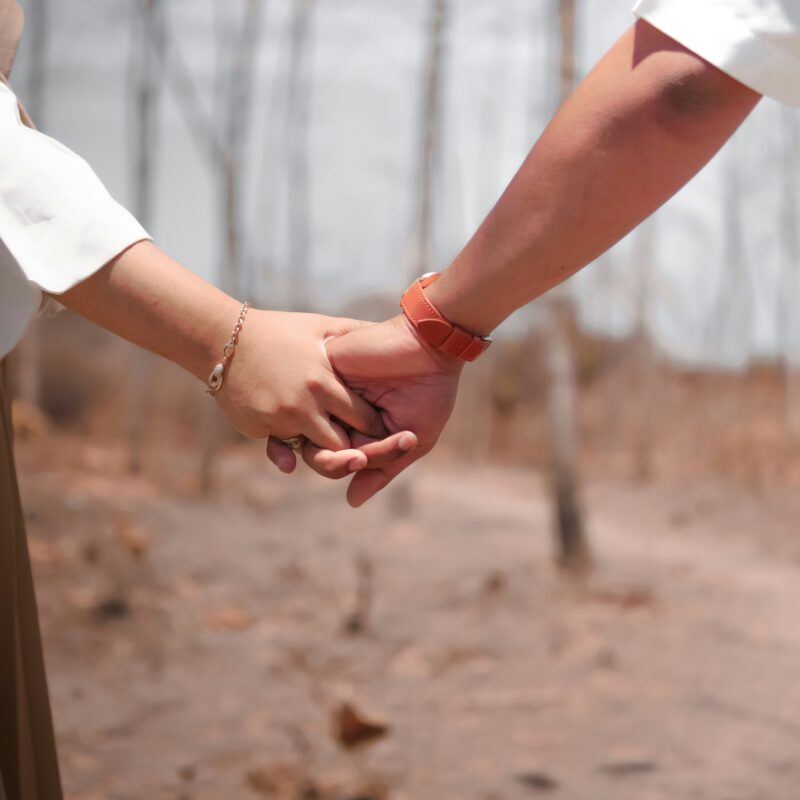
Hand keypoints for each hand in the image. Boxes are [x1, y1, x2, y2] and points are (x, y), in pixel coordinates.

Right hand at [216, 310, 388, 461]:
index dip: (375, 426)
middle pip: (341, 445)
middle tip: (364, 449)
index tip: (384, 429)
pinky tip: (294, 445)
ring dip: (323, 450)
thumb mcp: (321, 327)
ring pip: (314, 452)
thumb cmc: (280, 331)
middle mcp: (303, 406)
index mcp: (324, 382)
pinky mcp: (258, 429)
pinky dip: (289, 449)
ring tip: (333, 445)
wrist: (224, 339)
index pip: (364, 418)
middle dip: (354, 449)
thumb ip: (356, 331)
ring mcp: (279, 420)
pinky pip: (282, 450)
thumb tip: (393, 329)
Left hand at [268, 314, 462, 505]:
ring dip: (333, 449)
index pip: (335, 460)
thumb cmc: (429, 393)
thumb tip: (352, 502)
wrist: (432, 348)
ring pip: (309, 431)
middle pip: (315, 452)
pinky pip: (311, 403)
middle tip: (361, 458)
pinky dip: (331, 419)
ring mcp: (329, 392)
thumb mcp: (411, 440)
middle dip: (336, 464)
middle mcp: (338, 412)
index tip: (364, 462)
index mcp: (357, 429)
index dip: (344, 468)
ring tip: (359, 447)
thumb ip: (381, 469)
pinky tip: (353, 418)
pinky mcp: (324, 370)